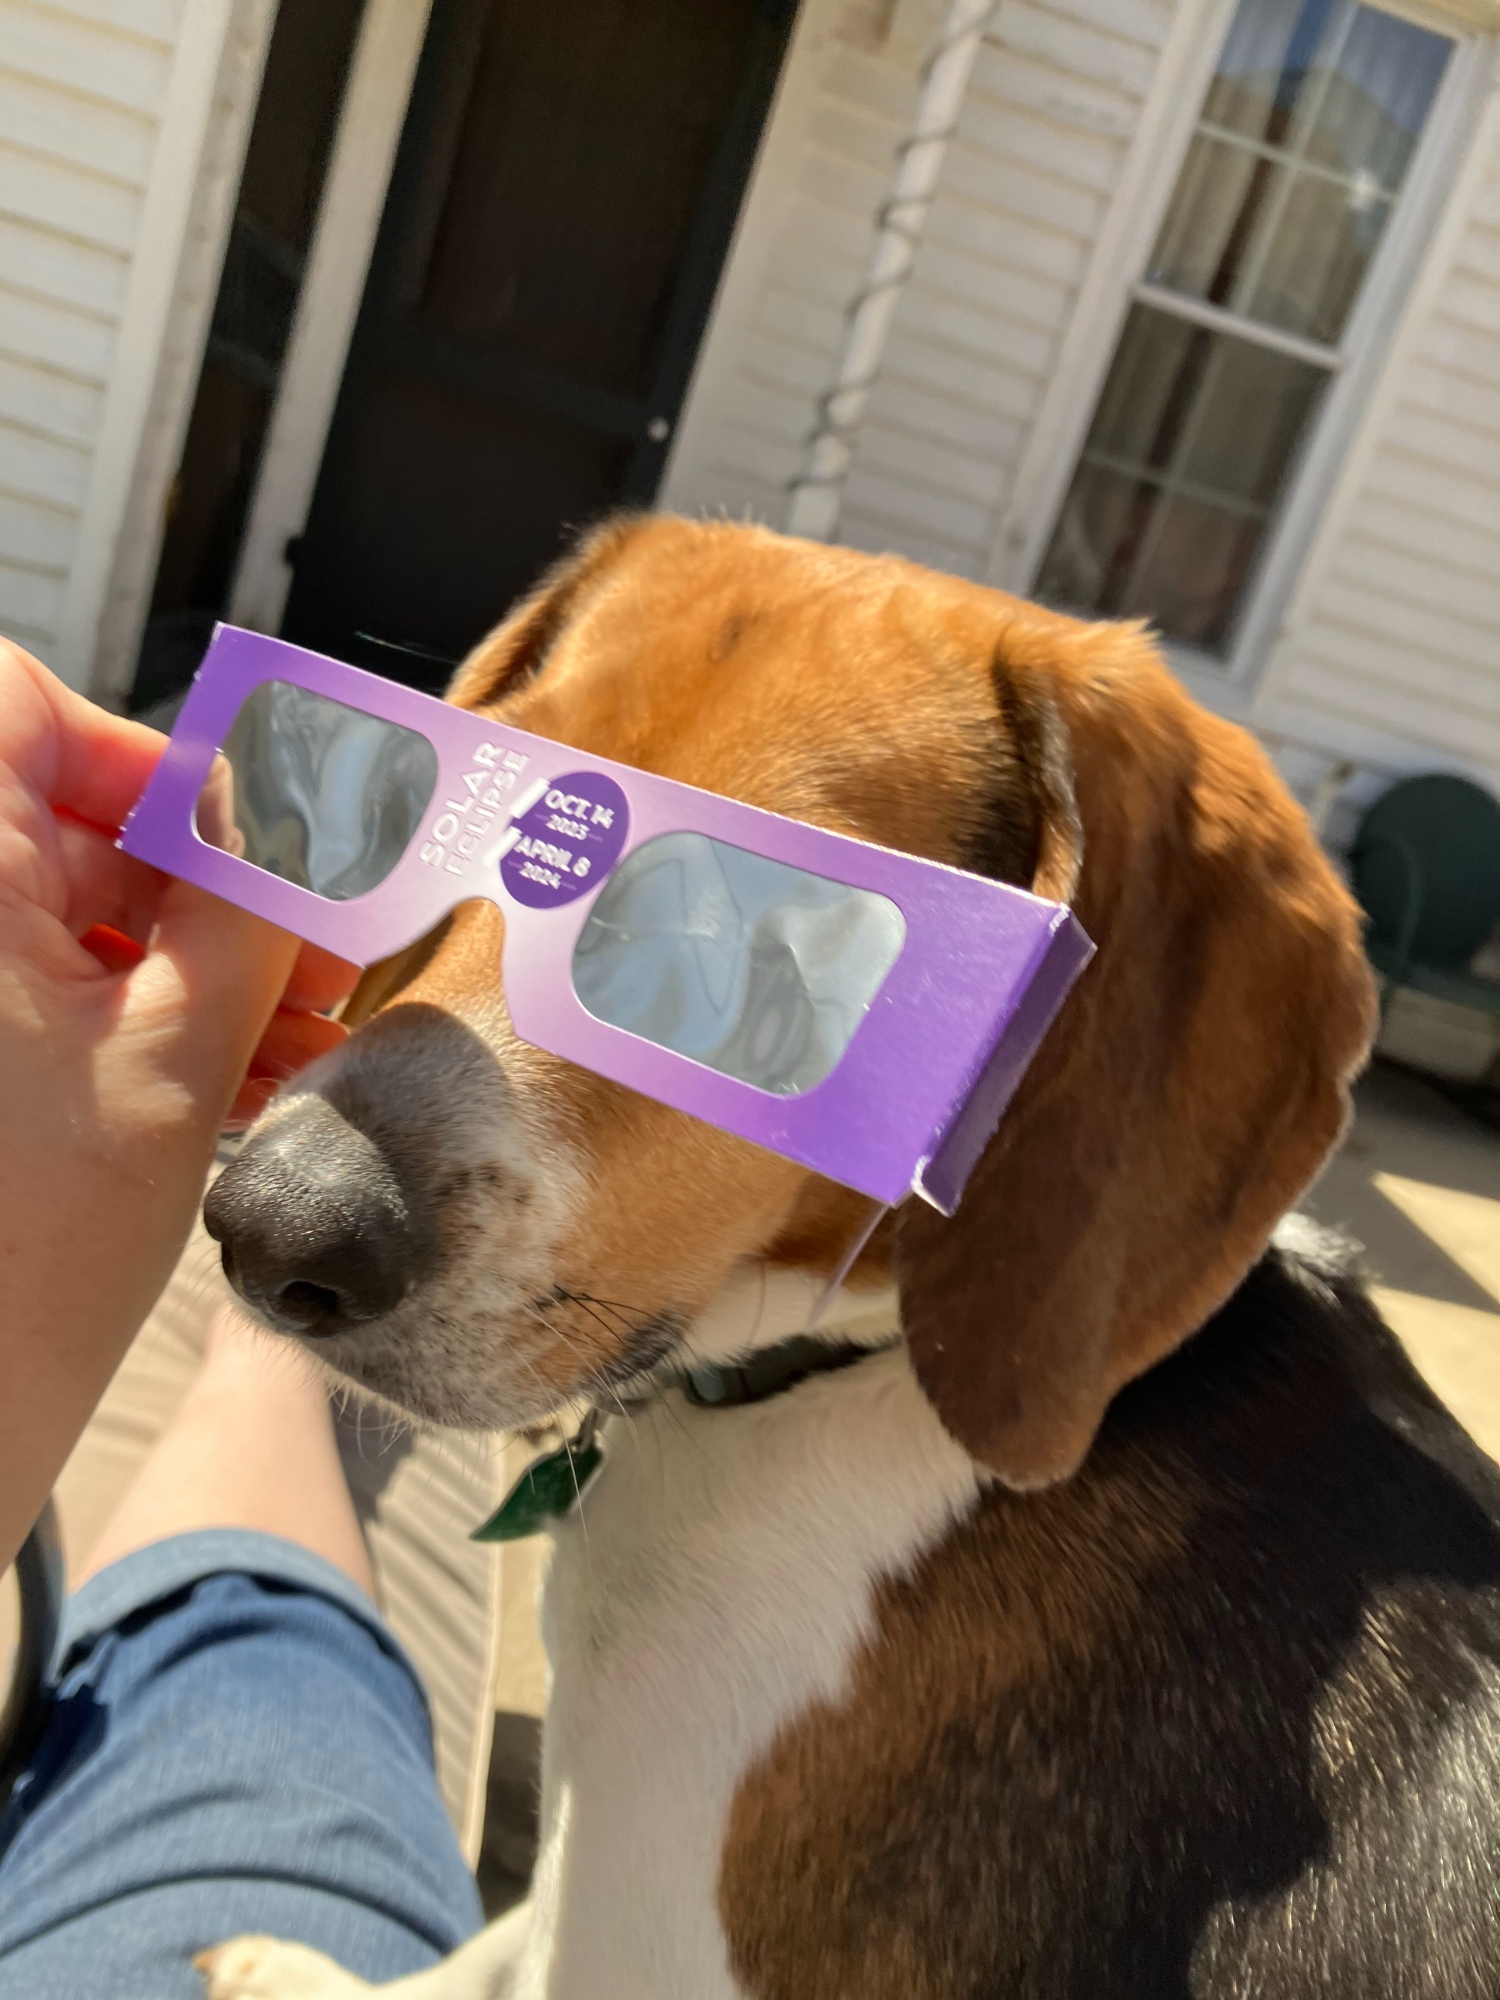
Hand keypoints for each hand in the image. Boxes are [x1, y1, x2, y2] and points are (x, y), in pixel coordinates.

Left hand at [0, 640, 357, 1569]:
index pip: (24, 708)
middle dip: (197, 887)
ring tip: (294, 1043)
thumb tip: (282, 820)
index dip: (139, 755)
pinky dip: (130, 1013)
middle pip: (59, 818)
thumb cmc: (12, 1274)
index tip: (236, 842)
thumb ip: (241, 915)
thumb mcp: (176, 1064)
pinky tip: (234, 1075)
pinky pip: (38, 985)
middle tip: (309, 964)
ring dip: (182, 961)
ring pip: (60, 910)